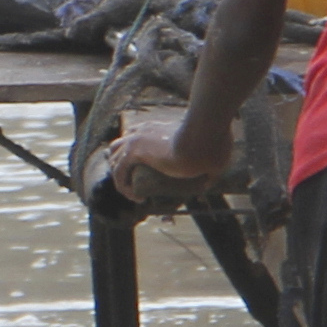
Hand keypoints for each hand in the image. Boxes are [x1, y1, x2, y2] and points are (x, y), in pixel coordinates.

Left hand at [115, 111, 237, 196]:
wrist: (204, 138)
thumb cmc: (213, 143)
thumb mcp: (211, 157)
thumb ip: (210, 169)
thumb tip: (208, 184)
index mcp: (156, 127)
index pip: (134, 135)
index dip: (133, 153)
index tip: (145, 172)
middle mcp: (143, 130)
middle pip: (118, 145)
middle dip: (120, 163)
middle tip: (133, 183)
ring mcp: (136, 140)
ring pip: (113, 158)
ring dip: (120, 176)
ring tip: (135, 193)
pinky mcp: (135, 152)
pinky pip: (118, 173)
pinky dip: (124, 188)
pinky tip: (137, 199)